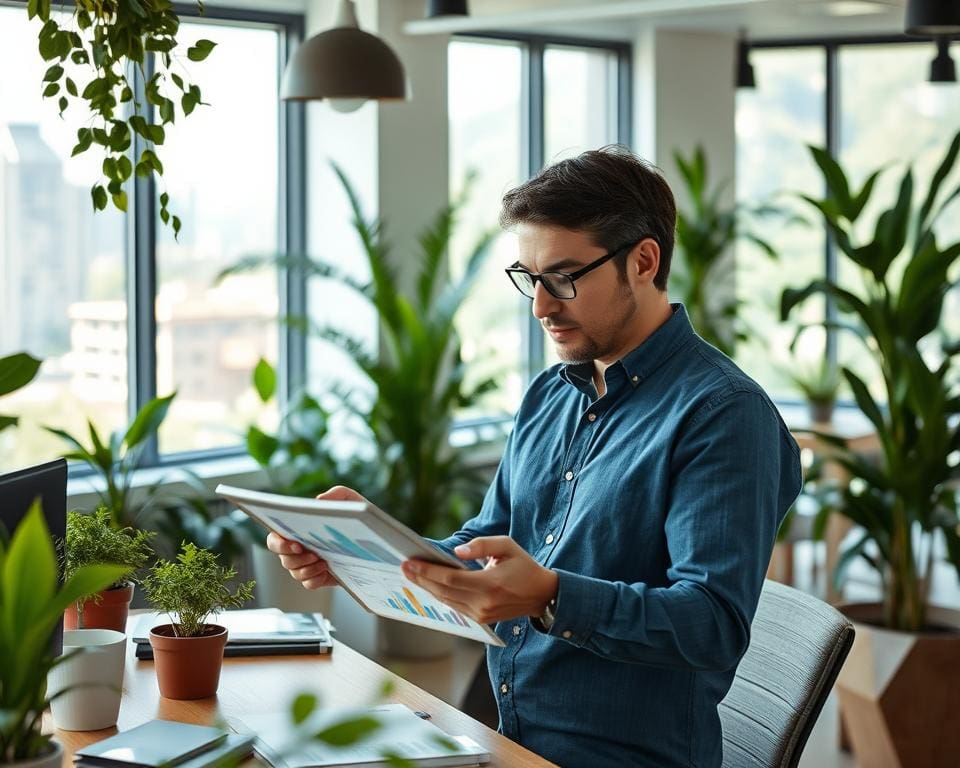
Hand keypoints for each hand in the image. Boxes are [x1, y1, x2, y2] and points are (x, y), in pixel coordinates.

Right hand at [264, 486, 369, 589]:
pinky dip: (315, 579)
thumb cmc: (356, 514)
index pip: (275, 538)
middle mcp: (298, 548)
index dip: (279, 543)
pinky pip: (308, 583)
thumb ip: (336, 494)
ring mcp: (307, 564)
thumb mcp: (350, 499)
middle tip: (313, 554)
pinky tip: (327, 571)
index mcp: (298, 529)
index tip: (295, 544)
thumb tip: (319, 500)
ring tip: (324, 562)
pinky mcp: (319, 577)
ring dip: (307, 569)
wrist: (372, 537)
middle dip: (294, 558)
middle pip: (283, 558)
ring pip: (295, 572)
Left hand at [400, 536, 558, 624]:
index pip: (450, 578)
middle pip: (443, 591)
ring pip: (446, 600)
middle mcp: (483, 603)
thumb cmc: (524, 566)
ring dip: (427, 587)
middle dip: (421, 579)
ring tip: (411, 574)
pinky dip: (439, 594)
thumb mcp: (507, 546)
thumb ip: (481, 545)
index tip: (410, 562)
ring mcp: (481, 614)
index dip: (427, 571)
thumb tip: (456, 551)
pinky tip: (429, 585)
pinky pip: (454, 606)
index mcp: (489, 584)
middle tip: (404, 566)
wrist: (541, 595)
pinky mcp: (480, 619)